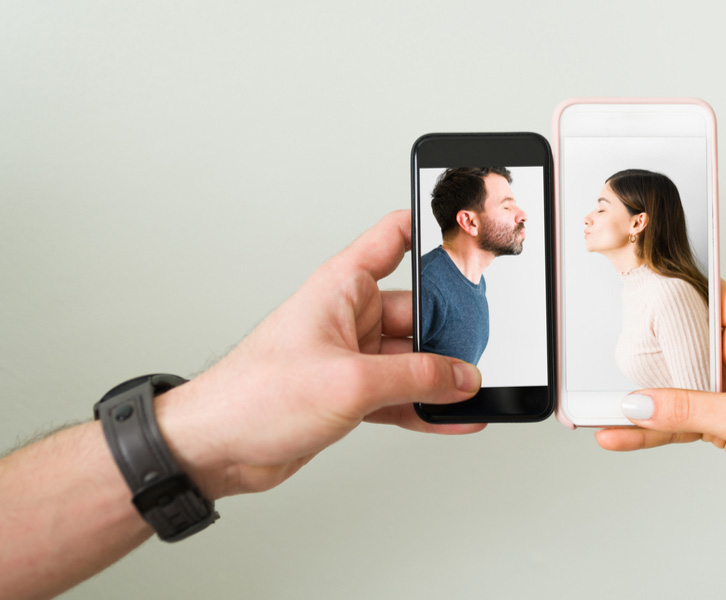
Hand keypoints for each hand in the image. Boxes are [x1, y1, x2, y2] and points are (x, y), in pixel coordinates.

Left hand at [155, 210, 484, 499]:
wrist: (214, 447)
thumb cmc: (253, 396)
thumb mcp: (349, 382)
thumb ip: (414, 378)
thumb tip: (460, 377)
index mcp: (342, 287)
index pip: (394, 238)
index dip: (430, 231)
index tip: (466, 236)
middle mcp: (349, 316)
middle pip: (419, 311)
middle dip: (451, 332)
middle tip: (482, 350)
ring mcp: (351, 356)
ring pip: (413, 359)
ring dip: (440, 378)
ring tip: (471, 392)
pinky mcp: (350, 393)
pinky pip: (401, 394)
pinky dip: (425, 407)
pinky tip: (453, 417)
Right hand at [595, 283, 725, 538]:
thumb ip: (689, 409)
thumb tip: (639, 403)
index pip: (712, 295)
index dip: (678, 285)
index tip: (641, 282)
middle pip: (684, 341)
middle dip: (648, 346)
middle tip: (609, 345)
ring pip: (675, 386)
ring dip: (644, 398)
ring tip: (607, 407)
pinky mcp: (722, 424)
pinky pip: (676, 421)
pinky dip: (650, 429)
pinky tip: (623, 435)